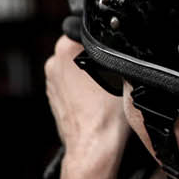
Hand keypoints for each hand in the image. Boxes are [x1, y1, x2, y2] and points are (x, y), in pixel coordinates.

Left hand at [44, 35, 131, 175]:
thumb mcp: (124, 73)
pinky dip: (84, 90)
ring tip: (107, 93)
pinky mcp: (55, 98)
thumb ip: (120, 54)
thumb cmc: (107, 116)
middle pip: (81, 50)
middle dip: (97, 58)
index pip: (88, 30)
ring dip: (90, 75)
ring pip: (76, 69)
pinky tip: (98, 103)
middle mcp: (54, 63)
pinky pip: (72, 86)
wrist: (94, 148)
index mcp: (66, 49)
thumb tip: (126, 46)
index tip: (116, 55)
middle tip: (115, 75)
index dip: (106, 41)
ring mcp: (52, 82)